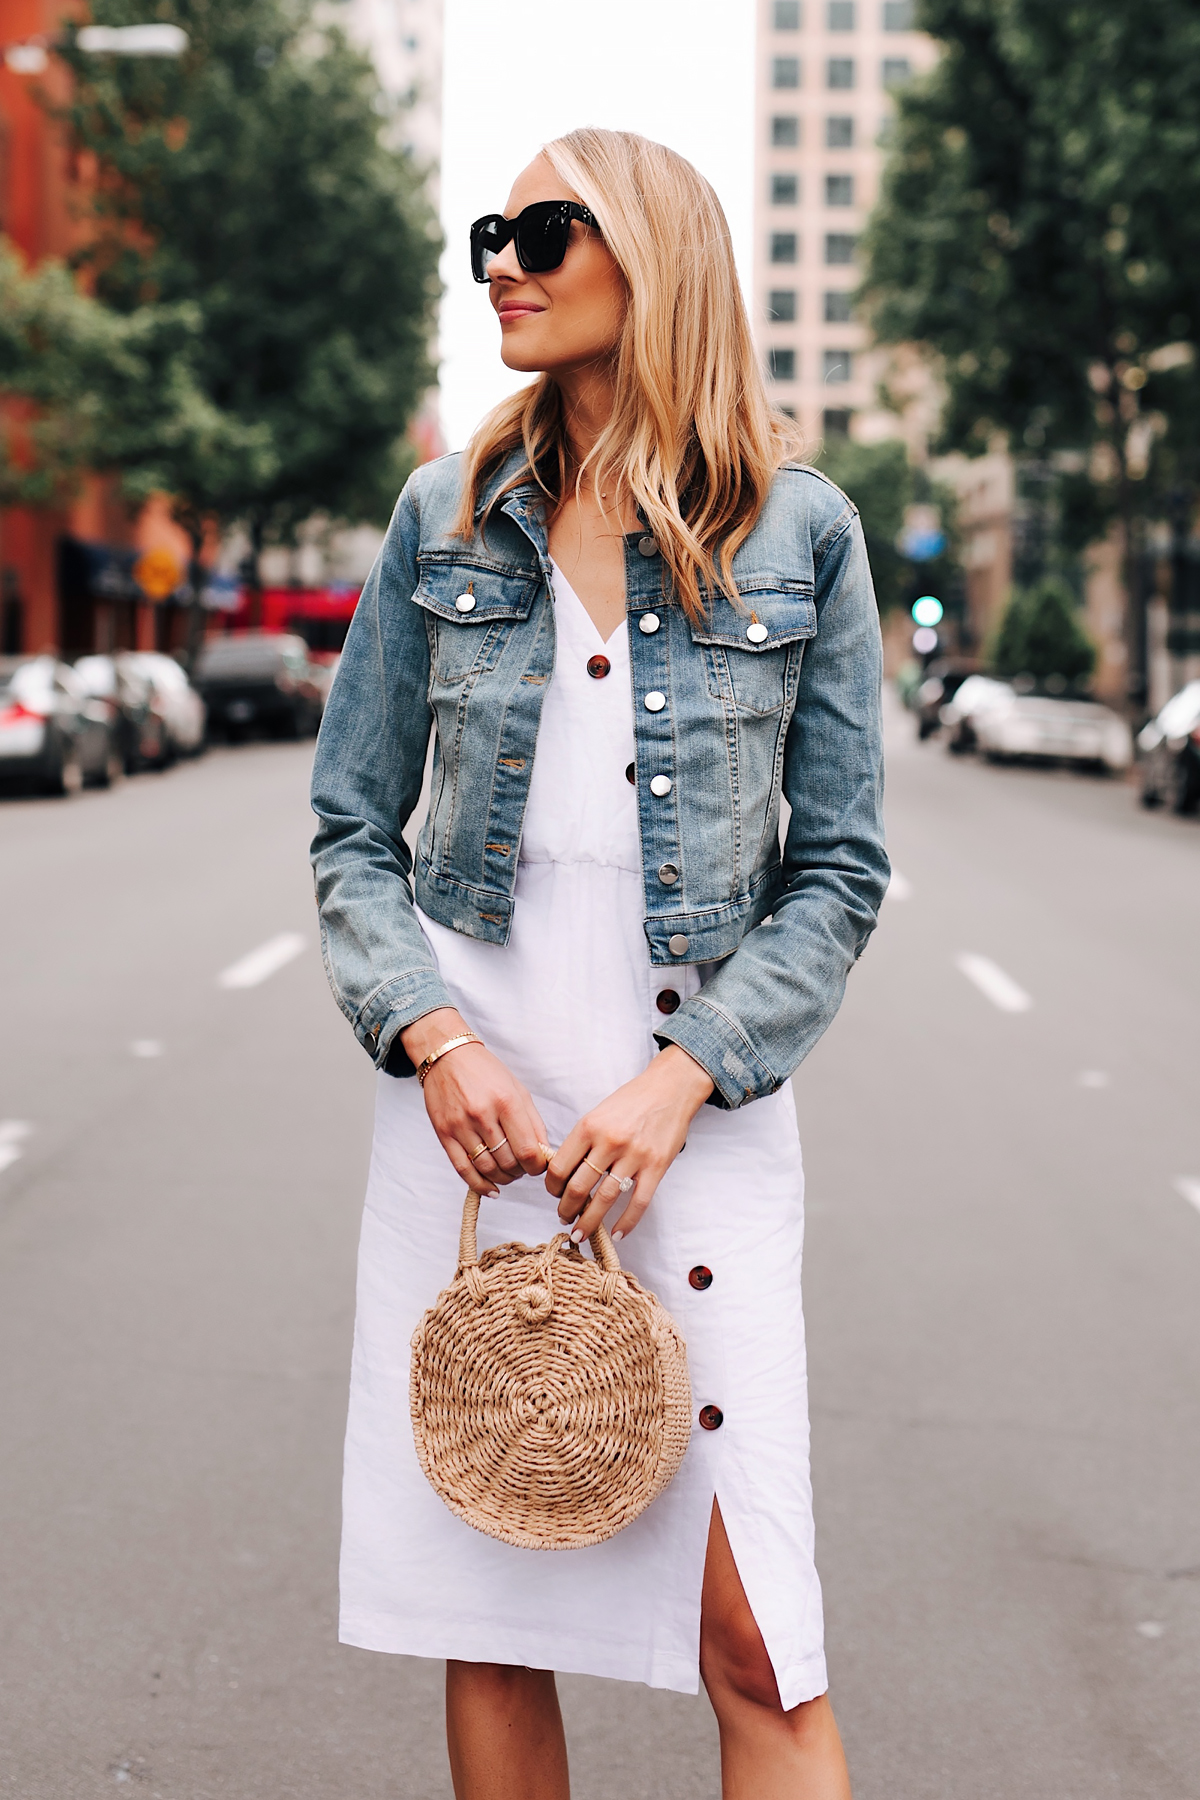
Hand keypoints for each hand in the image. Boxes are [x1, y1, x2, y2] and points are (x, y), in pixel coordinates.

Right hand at [401, 1009, 549, 1197]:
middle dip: (520, 1171)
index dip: (537, 1166)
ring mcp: (461, 1125)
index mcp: (506, 1101)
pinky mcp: (444, 1133)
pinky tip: (492, 1188)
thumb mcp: (517, 1090)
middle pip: (508, 1162)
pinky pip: (463, 1169)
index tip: (539, 1166)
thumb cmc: (486, 1072)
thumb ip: (533, 1122)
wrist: (447, 1056)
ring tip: (509, 1174)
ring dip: (503, 1179)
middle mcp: (482, 1114)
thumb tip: (544, 1154)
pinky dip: (480, 1185)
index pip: (527, 1150)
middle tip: (523, 1168)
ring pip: (487, 1168)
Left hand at [545, 1046, 713, 1241]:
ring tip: (580, 1232)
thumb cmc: (632, 1100)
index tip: (553, 1193)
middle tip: (563, 1219)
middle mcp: (609, 1142)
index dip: (552, 1186)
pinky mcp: (656, 1166)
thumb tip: (565, 1172)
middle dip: (566, 1209)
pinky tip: (616, 1233)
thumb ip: (583, 1141)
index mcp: (589, 1126)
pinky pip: (638, 1202)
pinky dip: (626, 1222)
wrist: (670, 1087)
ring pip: (605, 1199)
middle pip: (578, 1187)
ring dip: (589, 1221)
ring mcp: (634, 1155)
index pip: (560, 1166)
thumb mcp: (598, 1113)